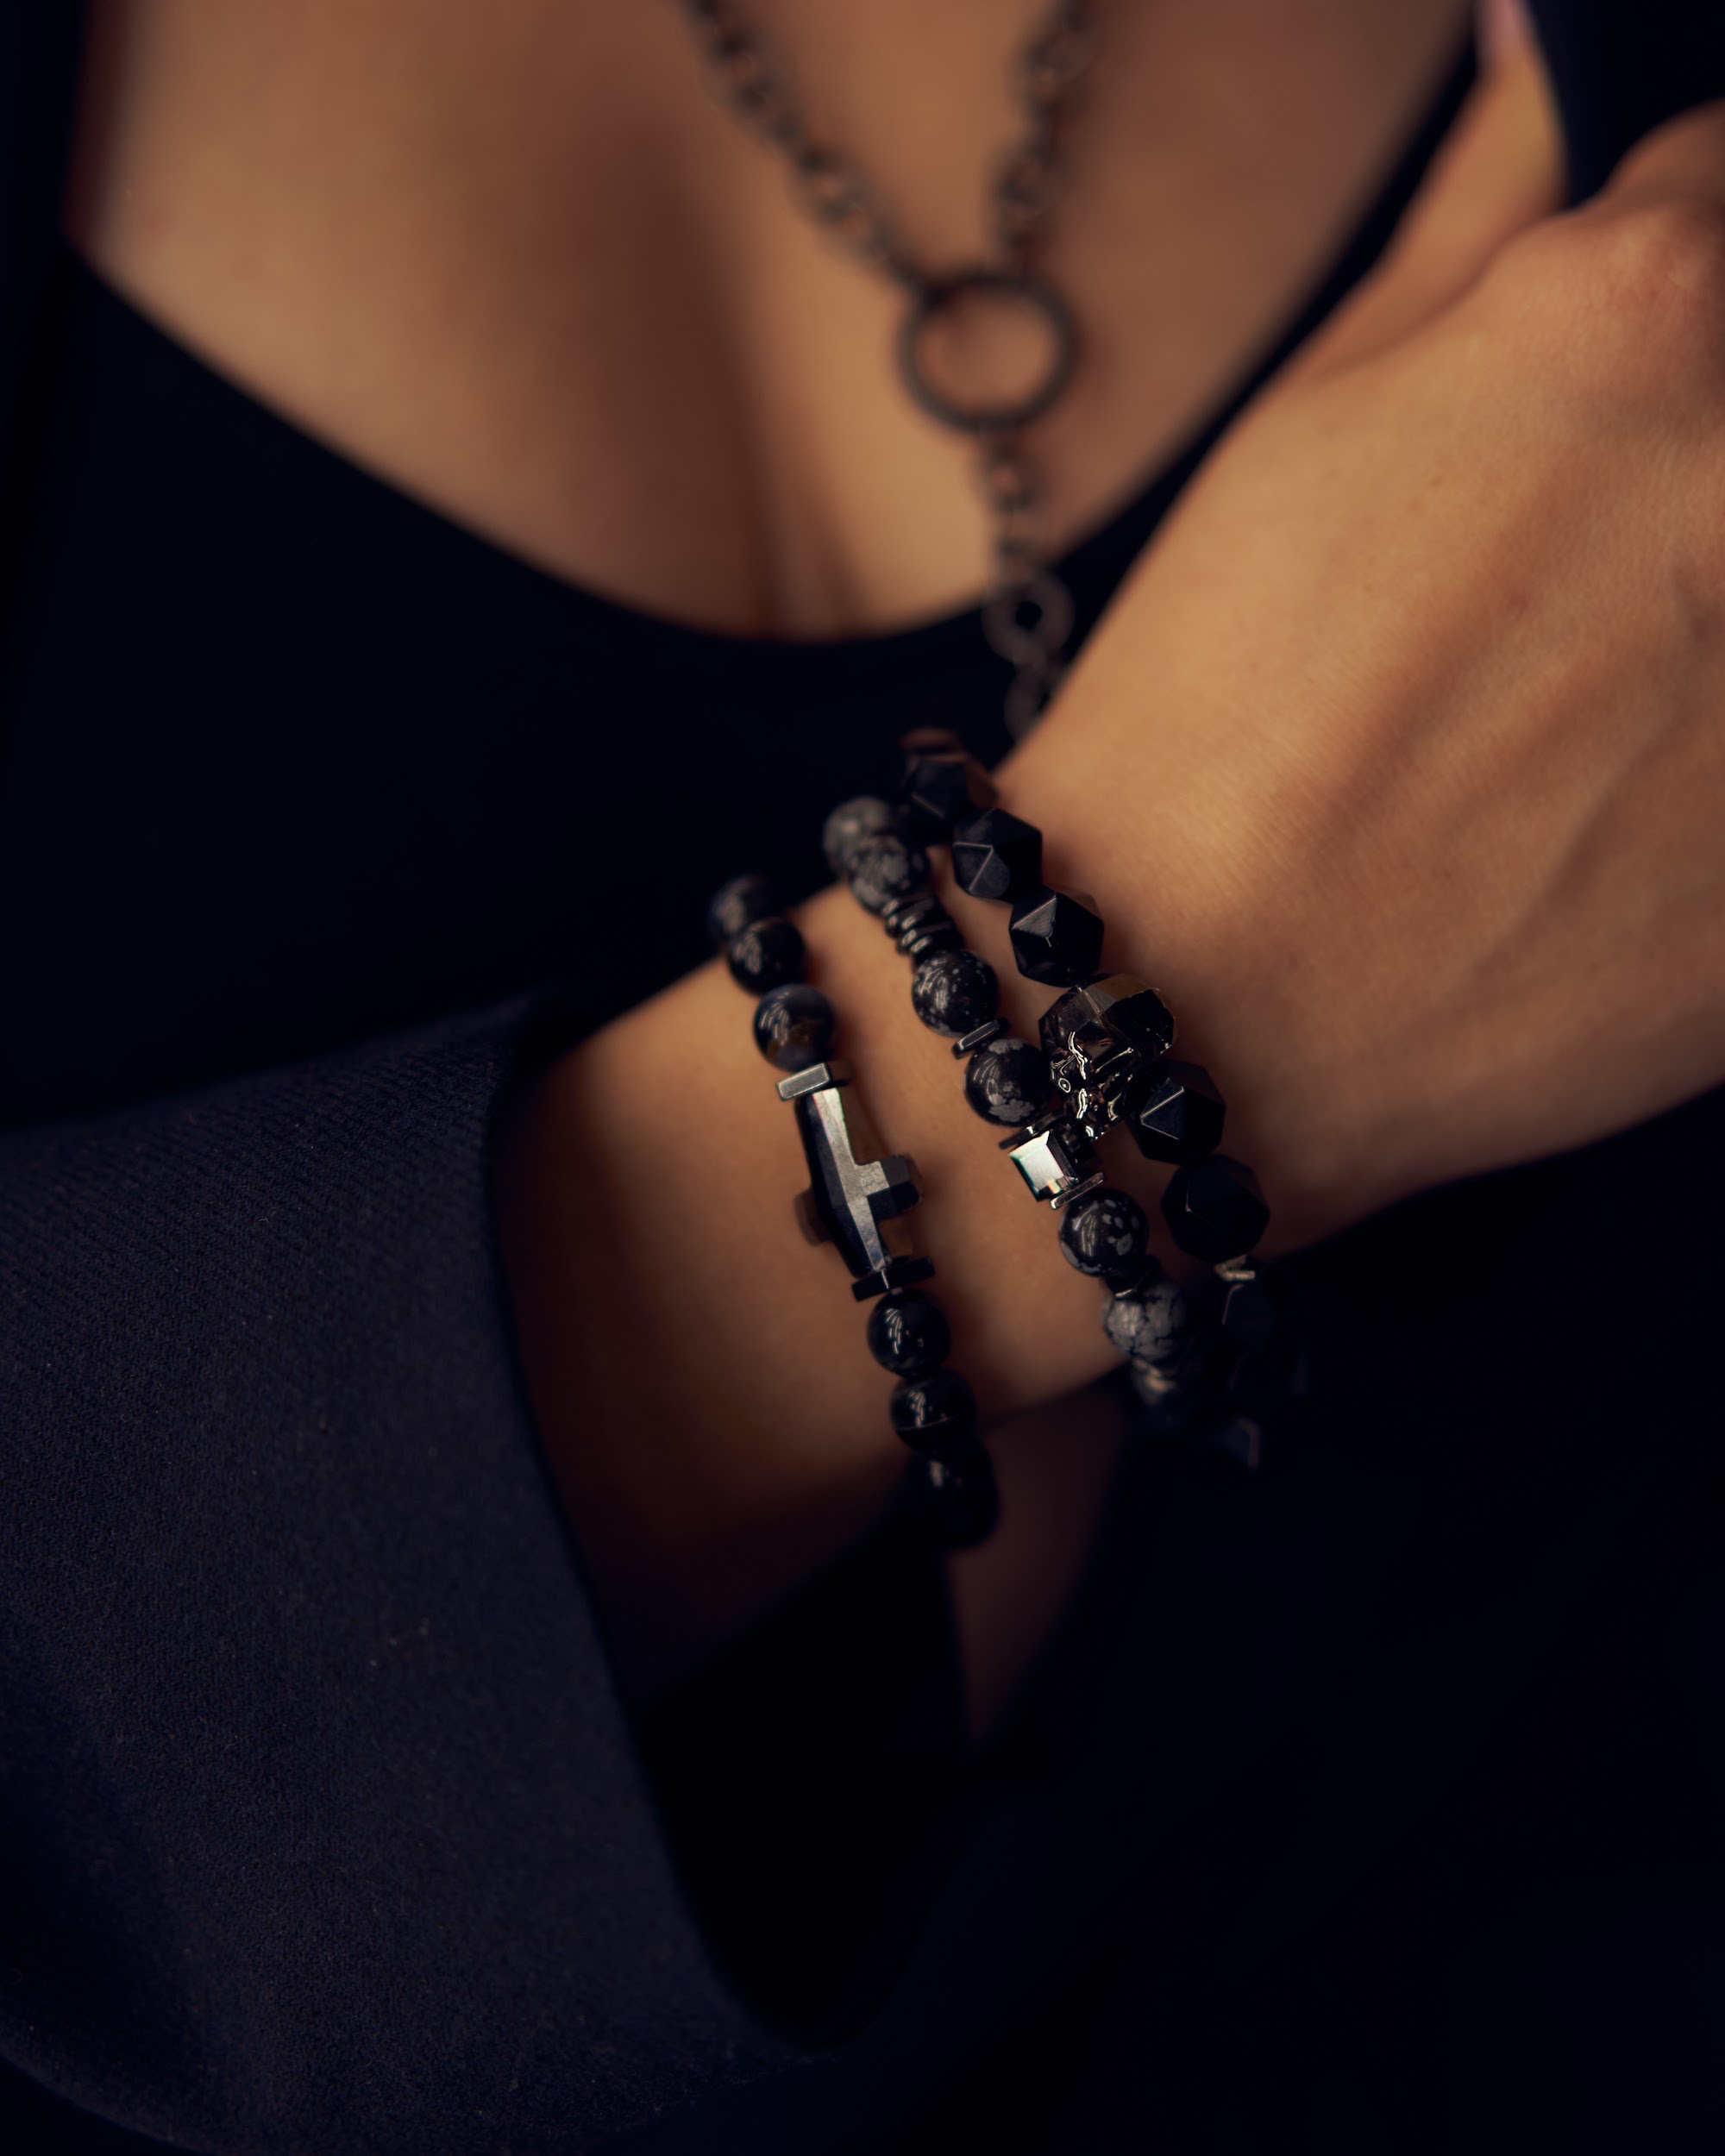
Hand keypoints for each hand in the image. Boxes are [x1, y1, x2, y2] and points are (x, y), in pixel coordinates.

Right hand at [1008, 33, 1724, 1249]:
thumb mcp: (1311, 422)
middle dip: (1698, 453)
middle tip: (1578, 586)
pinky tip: (1636, 806)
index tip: (1612, 375)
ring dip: (1714, 603)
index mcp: (1647, 314)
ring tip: (1599, 704)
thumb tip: (1552, 51)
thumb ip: (1479, 214)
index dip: (1669, 284)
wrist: (1205, 1019)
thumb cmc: (1220, 717)